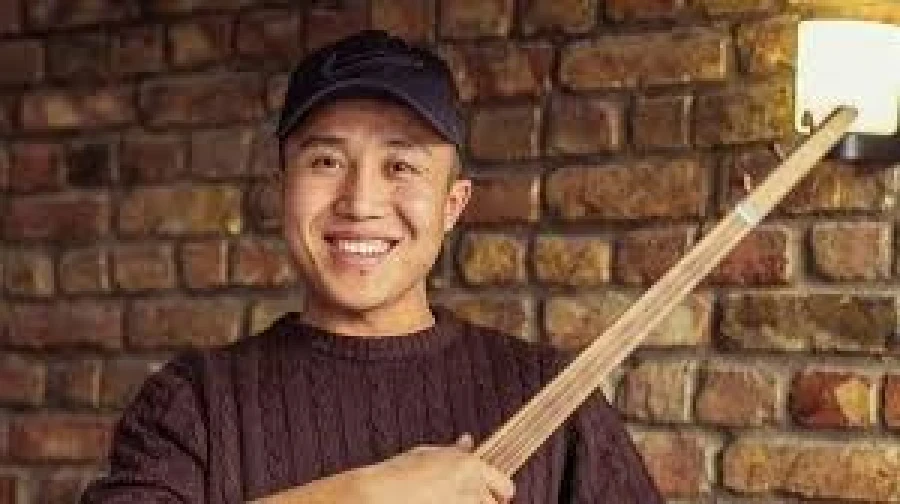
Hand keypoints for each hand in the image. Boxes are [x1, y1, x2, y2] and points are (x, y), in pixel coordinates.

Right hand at [355, 434, 514, 503]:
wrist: (378, 496)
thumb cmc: (399, 474)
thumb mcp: (428, 454)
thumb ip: (454, 452)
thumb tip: (468, 441)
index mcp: (471, 468)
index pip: (506, 486)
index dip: (500, 491)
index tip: (495, 493)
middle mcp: (472, 491)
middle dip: (483, 503)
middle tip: (465, 498)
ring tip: (448, 501)